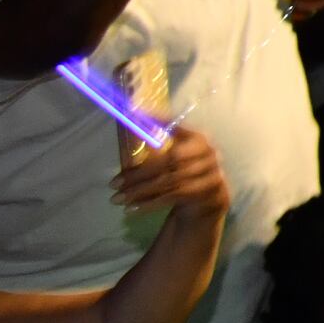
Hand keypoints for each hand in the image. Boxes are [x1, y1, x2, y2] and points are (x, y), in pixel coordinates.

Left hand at [110, 124, 229, 228]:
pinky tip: (131, 209)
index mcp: (197, 138)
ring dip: (139, 191)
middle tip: (113, 183)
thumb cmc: (186, 170)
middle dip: (138, 173)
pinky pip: (171, 197)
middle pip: (169, 160)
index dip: (158, 119)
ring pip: (167, 182)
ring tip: (116, 199)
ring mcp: (208, 172)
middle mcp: (206, 153)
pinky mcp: (204, 192)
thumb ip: (158, 143)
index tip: (134, 114)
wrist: (210, 196)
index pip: (176, 126)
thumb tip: (131, 122)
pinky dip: (149, 204)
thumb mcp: (177, 155)